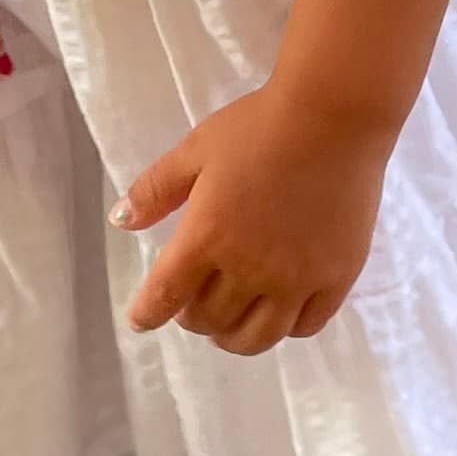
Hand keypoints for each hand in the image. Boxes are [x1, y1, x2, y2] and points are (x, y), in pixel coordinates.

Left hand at [112, 78, 393, 355]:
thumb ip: (155, 189)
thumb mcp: (196, 149)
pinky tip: (279, 312)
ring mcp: (296, 280)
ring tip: (229, 326)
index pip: (166, 295)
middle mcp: (248, 269)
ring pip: (257, 338)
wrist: (333, 118)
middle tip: (191, 304)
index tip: (142, 319)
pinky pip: (305, 326)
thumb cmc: (258, 127)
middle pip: (210, 320)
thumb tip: (121, 221)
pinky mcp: (336, 279)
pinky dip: (284, 328)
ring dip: (233, 337)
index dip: (147, 314)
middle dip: (191, 318)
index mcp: (206, 237)